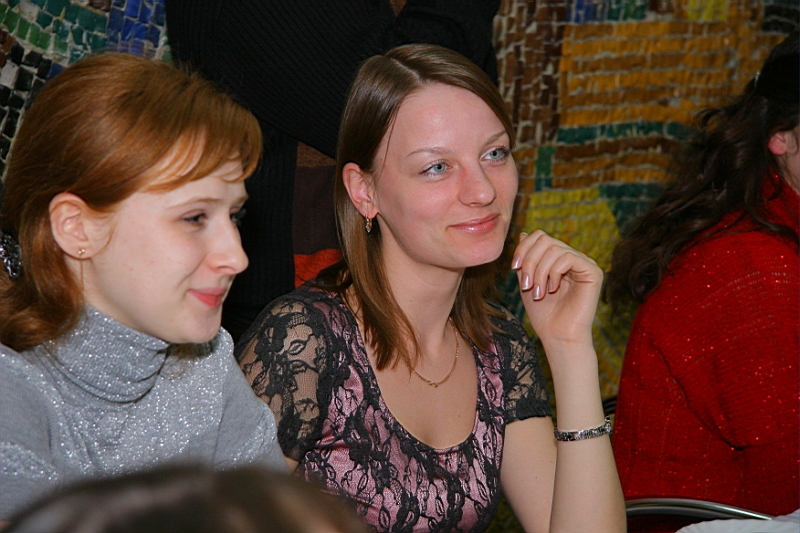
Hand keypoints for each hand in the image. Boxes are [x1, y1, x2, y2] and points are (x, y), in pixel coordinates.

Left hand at [511, 230, 601, 350]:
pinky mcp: (593, 271)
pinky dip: (554, 272)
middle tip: (526, 284)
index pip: (539, 236)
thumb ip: (526, 259)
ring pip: (554, 249)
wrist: (557, 336)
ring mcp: (584, 263)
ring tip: (537, 292)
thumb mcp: (527, 281)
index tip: (514, 267)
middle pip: (545, 240)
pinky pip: (568, 257)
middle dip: (529, 261)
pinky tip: (552, 289)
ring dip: (539, 271)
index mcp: (557, 259)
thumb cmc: (543, 313)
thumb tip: (523, 233)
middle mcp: (572, 258)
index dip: (523, 248)